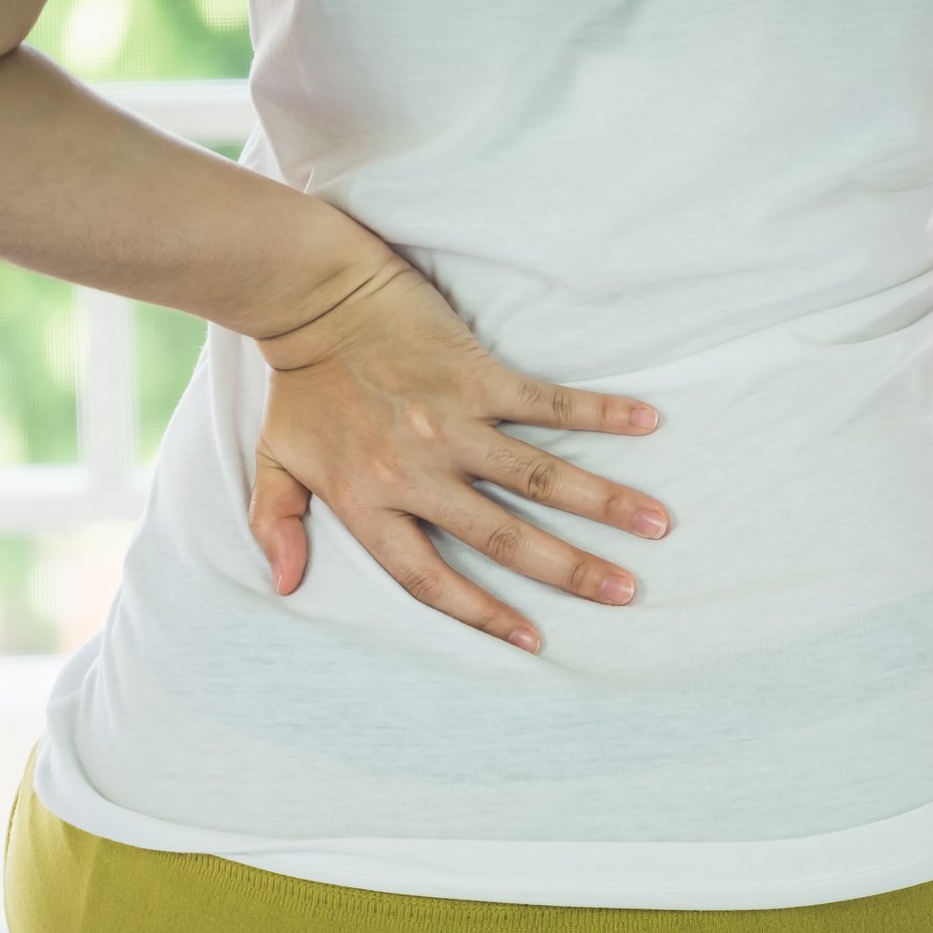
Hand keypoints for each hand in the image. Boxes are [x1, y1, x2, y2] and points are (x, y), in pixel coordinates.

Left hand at [247, 256, 672, 653]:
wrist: (310, 290)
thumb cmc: (300, 382)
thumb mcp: (275, 459)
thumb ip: (276, 523)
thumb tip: (285, 584)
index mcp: (368, 502)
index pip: (429, 579)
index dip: (481, 615)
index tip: (533, 642)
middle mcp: (416, 470)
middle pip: (503, 537)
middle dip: (570, 570)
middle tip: (625, 594)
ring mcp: (451, 421)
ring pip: (539, 477)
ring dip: (604, 502)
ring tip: (657, 524)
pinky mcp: (476, 373)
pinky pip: (547, 403)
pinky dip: (598, 413)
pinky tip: (647, 422)